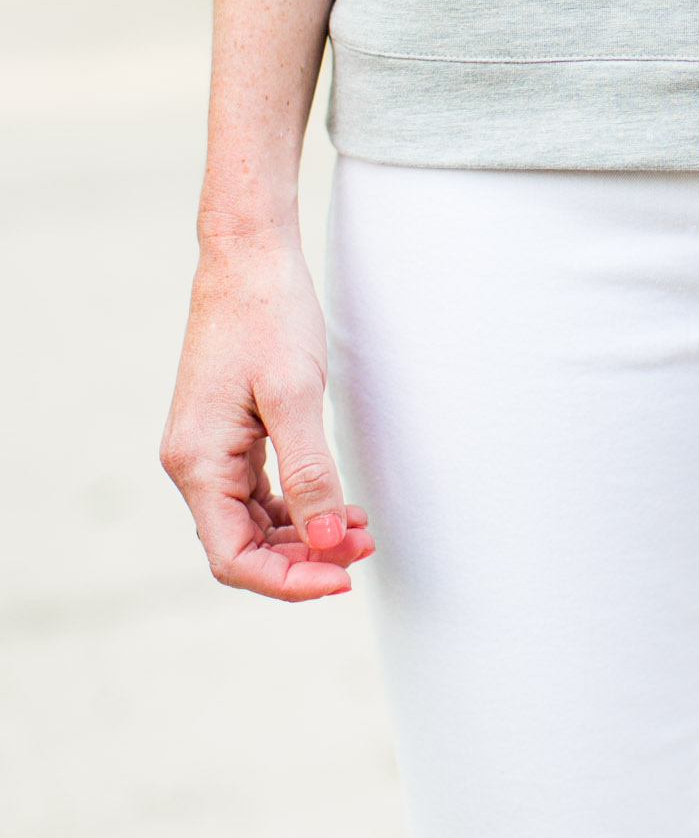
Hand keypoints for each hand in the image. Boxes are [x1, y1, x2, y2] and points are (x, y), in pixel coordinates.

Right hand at [161, 227, 374, 599]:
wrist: (247, 257)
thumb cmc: (268, 315)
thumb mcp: (296, 396)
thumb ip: (309, 474)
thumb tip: (328, 542)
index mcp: (198, 462)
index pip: (234, 557)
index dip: (289, 580)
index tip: (344, 577)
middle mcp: (192, 464)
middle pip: (243, 547)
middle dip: (305, 558)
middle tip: (366, 547)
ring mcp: (207, 450)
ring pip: (253, 524)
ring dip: (306, 535)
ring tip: (361, 528)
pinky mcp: (227, 435)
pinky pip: (258, 494)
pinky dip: (298, 507)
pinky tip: (339, 504)